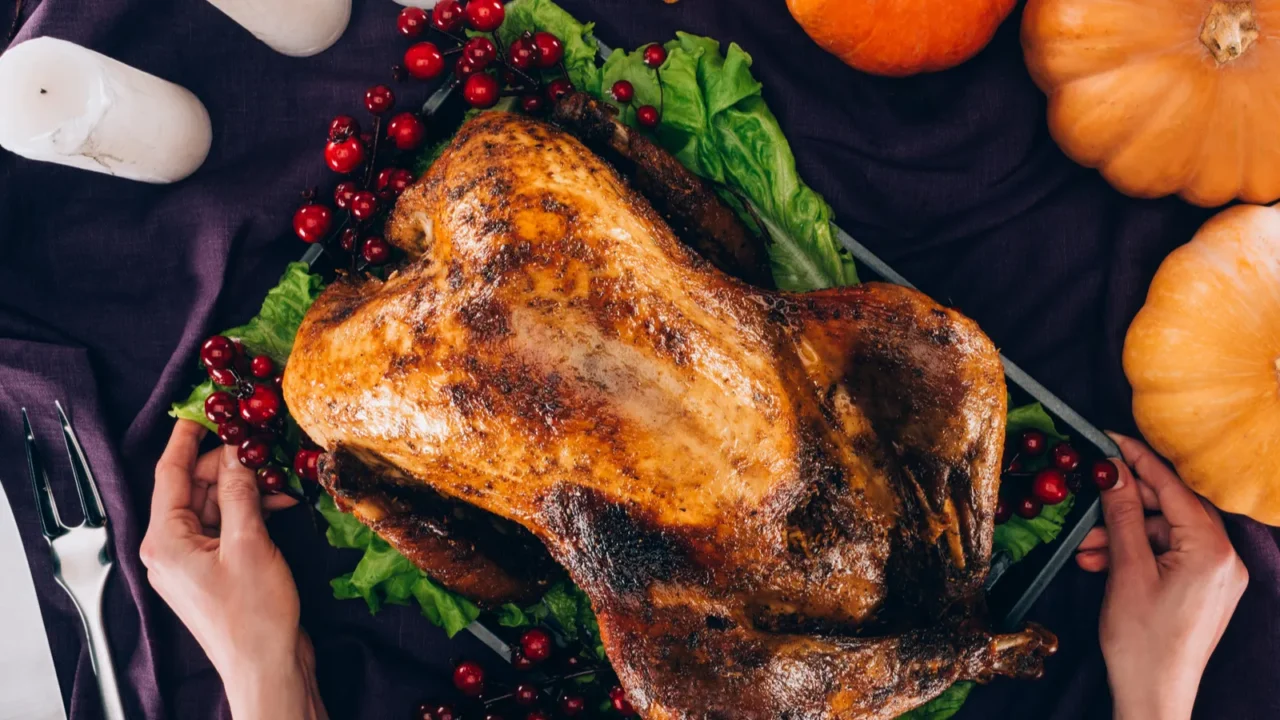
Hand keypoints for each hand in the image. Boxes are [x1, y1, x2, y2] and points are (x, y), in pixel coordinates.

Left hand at [141, 420, 326, 719]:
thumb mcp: (250, 542)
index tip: (202, 408)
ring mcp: (191, 561)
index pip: (171, 473)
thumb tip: (237, 453)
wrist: (267, 666)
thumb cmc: (254, 615)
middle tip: (263, 446)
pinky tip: (280, 504)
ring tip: (282, 480)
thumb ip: (240, 492)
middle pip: (196, 487)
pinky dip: (250, 512)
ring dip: (246, 489)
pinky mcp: (213, 571)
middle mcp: (170, 548)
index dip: (187, 437)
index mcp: (165, 540)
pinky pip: (225, 526)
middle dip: (231, 465)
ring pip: (214, 505)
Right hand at [1075, 433, 1247, 719]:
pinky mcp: (1205, 590)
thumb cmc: (1141, 639)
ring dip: (1123, 535)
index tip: (1107, 438)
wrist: (1154, 696)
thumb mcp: (1125, 569)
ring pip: (1164, 534)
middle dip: (1123, 506)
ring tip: (1086, 548)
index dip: (1136, 459)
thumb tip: (1111, 470)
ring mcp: (1218, 576)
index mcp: (1213, 549)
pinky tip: (1102, 562)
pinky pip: (1169, 555)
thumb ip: (1121, 514)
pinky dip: (1136, 555)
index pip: (1172, 487)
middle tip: (1086, 499)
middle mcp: (1225, 558)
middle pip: (1169, 509)